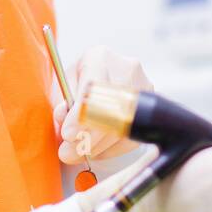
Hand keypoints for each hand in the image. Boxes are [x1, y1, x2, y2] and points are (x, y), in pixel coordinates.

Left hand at [54, 45, 151, 164]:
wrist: (102, 76)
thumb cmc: (80, 81)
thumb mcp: (64, 86)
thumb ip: (62, 103)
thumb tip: (64, 122)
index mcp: (100, 57)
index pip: (94, 86)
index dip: (81, 115)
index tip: (68, 134)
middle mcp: (126, 69)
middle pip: (111, 109)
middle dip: (87, 137)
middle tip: (68, 152)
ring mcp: (143, 87)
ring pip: (122, 126)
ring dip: (97, 146)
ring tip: (78, 153)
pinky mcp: (150, 107)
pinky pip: (132, 136)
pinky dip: (111, 149)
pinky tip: (96, 150)